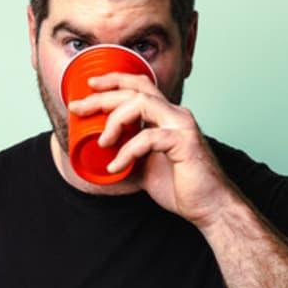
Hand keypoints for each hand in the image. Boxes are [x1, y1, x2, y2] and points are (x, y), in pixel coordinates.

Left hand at [67, 72, 236, 228]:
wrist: (208, 206)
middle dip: (102, 96)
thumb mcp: (143, 168)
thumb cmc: (181, 186)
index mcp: (166, 115)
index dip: (114, 80)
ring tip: (102, 142)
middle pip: (134, 90)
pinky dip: (127, 151)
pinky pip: (148, 137)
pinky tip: (116, 166)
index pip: (139, 85)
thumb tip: (97, 160)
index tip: (90, 86)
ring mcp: (181, 125)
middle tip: (79, 107)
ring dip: (115, 120)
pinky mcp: (184, 142)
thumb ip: (125, 156)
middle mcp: (175, 114)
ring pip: (141, 103)